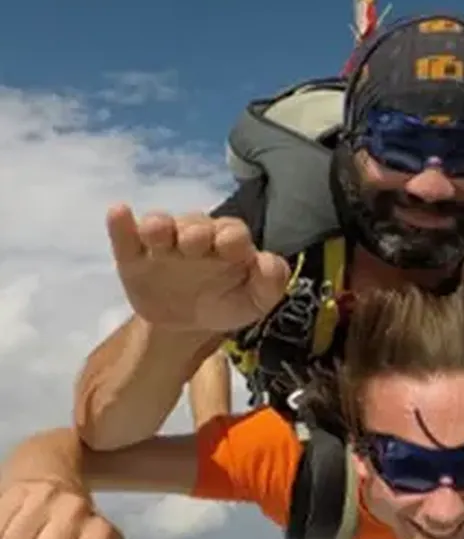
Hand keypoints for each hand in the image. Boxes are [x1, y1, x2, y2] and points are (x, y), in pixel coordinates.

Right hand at [107, 204, 290, 331]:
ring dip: (159, 226)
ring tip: (157, 233)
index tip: (230, 247)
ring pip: (161, 226)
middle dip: (195, 232)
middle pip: (196, 225)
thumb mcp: (254, 301)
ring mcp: (164, 245)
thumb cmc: (227, 302)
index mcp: (229, 243)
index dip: (232, 237)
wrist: (188, 325)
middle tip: (193, 245)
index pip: (232, 231)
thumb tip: (269, 263)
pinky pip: (126, 237)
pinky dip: (121, 226)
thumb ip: (270, 283)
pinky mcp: (134, 257)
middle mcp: (197, 237)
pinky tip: (118, 213)